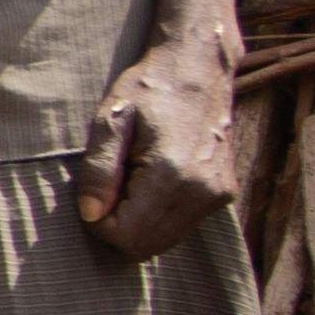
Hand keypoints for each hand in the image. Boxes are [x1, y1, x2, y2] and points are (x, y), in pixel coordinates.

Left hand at [78, 22, 241, 263]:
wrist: (199, 68)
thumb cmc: (149, 88)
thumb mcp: (111, 121)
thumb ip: (98, 171)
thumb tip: (90, 215)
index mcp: (173, 174)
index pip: (128, 236)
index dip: (100, 224)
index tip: (94, 194)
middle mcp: (203, 192)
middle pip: (147, 247)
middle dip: (118, 227)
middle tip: (110, 187)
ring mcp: (218, 195)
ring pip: (166, 242)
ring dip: (139, 223)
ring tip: (131, 180)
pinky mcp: (225, 193)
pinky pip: (182, 227)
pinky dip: (159, 216)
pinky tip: (151, 182)